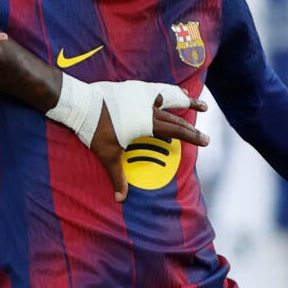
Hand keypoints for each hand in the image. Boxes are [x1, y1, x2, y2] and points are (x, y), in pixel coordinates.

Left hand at [88, 86, 211, 201]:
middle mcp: (148, 107)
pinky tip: (170, 92)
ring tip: (197, 102)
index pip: (176, 130)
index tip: (206, 140)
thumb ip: (118, 176)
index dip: (192, 136)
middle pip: (176, 116)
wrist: (82, 103)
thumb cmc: (95, 129)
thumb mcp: (108, 155)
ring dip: (185, 100)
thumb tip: (120, 199)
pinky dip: (167, 91)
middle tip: (205, 132)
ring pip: (169, 96)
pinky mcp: (132, 88)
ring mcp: (141, 95)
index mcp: (147, 123)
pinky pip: (156, 89)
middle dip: (192, 125)